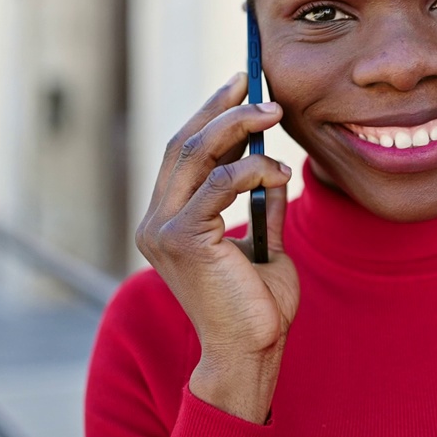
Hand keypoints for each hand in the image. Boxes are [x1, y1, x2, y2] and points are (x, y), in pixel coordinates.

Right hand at [135, 73, 298, 423]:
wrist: (251, 352)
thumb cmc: (258, 307)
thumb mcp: (262, 247)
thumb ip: (262, 208)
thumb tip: (274, 170)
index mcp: (166, 222)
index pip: (182, 154)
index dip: (209, 115)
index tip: (238, 85)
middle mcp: (155, 222)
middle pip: (183, 144)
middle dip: (221, 108)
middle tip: (257, 85)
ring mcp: (163, 229)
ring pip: (196, 154)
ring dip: (239, 126)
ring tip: (274, 114)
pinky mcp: (182, 238)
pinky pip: (219, 183)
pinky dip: (253, 168)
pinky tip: (281, 171)